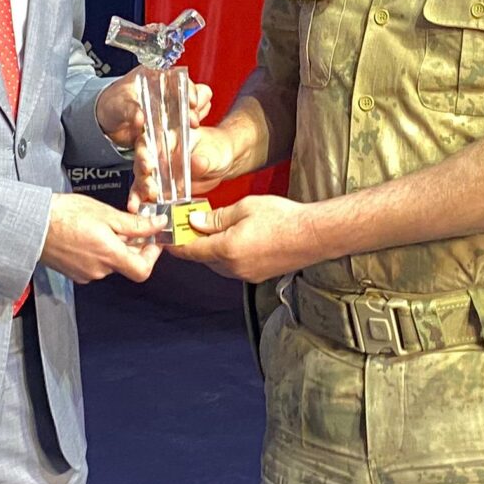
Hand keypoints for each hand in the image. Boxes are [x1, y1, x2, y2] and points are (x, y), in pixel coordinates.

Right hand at [42, 192, 161, 282]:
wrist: (32, 223)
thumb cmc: (64, 215)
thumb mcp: (106, 214)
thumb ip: (136, 224)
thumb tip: (158, 225)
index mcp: (109, 256)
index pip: (143, 270)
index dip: (152, 255)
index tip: (152, 239)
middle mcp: (99, 270)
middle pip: (127, 264)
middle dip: (132, 245)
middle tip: (129, 225)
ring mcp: (85, 273)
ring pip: (110, 262)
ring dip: (114, 246)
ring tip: (103, 225)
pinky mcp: (74, 272)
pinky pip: (95, 263)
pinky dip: (99, 251)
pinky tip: (89, 234)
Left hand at [96, 69, 211, 149]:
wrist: (106, 123)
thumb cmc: (111, 104)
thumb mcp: (118, 105)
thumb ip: (129, 110)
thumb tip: (140, 117)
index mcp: (154, 75)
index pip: (178, 77)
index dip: (188, 88)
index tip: (191, 101)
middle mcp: (165, 88)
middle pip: (189, 92)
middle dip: (194, 106)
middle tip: (192, 120)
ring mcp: (169, 105)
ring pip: (191, 107)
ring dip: (194, 116)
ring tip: (191, 127)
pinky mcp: (169, 121)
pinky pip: (184, 123)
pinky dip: (188, 128)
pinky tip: (188, 133)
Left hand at [170, 193, 310, 282]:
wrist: (314, 235)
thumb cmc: (283, 218)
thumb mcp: (245, 207)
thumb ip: (216, 217)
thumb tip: (194, 222)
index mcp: (226, 249)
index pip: (189, 251)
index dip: (175, 242)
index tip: (168, 235)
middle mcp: (233, 268)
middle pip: (202, 258)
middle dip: (194, 242)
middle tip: (191, 223)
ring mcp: (245, 274)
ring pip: (217, 263)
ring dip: (211, 249)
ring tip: (215, 228)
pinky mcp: (256, 275)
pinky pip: (232, 266)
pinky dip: (226, 254)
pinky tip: (234, 238)